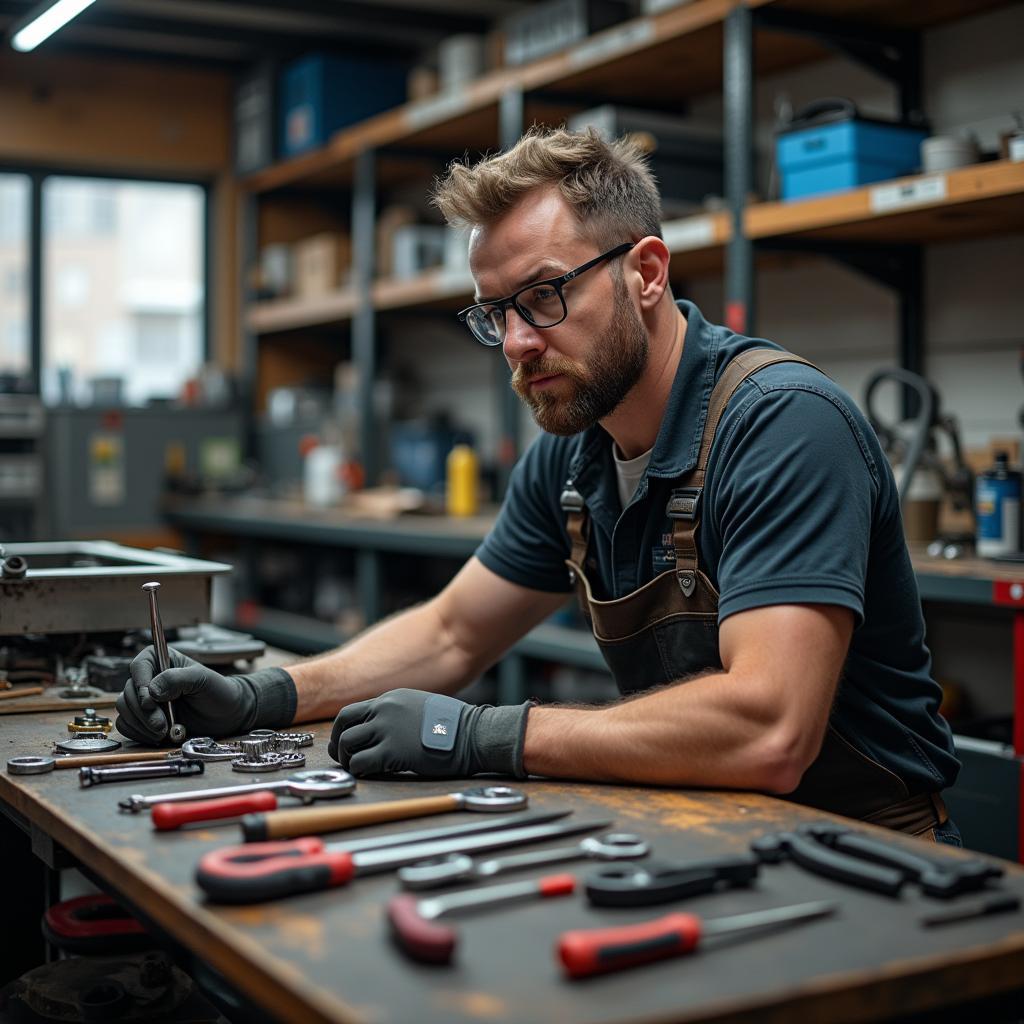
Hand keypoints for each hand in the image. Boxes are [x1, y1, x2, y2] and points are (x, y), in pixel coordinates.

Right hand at [114, 646, 295, 745]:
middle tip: (162, 724)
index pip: (139, 666)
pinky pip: (127, 727)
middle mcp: (150, 680)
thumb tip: (152, 690)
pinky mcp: (144, 720)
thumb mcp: (202, 680)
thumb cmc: (218, 692)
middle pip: (128, 692)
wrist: (227, 715)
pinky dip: (139, 733)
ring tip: (164, 731)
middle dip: (143, 711)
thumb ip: (178, 679)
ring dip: (141, 724)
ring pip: (125, 710)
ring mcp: (146, 701)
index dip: (140, 684)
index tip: (150, 701)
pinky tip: (159, 736)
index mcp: (162, 661)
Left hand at [329, 688, 530, 777]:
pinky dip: (359, 771)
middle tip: (343, 757)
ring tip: (358, 768)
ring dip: (348, 759)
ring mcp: (387, 730)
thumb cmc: (455, 726)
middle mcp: (385, 710)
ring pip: (348, 744)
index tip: (345, 742)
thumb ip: (400, 713)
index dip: (343, 729)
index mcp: (391, 699)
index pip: (352, 711)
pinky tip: (369, 774)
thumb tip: (386, 727)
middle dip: (338, 743)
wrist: (472, 734)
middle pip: (343, 724)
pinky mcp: (392, 752)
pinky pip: (360, 763)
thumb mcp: (422, 707)